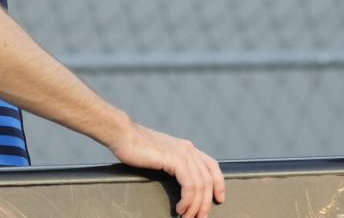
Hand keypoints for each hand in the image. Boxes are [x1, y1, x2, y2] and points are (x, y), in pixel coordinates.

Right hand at [109, 123, 225, 217]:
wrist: (123, 135)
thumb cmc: (136, 148)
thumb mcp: (161, 156)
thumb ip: (173, 165)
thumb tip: (178, 183)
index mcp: (187, 148)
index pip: (212, 166)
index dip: (219, 183)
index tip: (219, 199)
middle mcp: (188, 149)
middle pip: (208, 179)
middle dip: (206, 203)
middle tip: (200, 217)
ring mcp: (183, 153)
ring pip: (200, 185)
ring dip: (195, 205)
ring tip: (187, 217)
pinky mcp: (174, 159)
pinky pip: (189, 185)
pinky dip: (187, 200)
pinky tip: (179, 208)